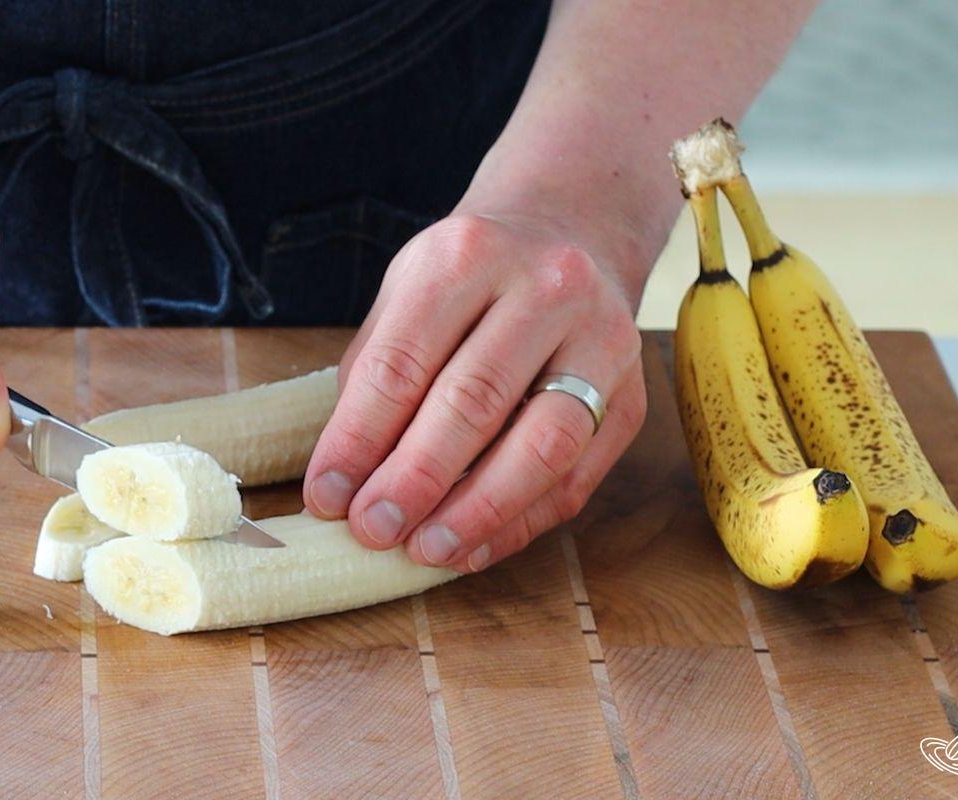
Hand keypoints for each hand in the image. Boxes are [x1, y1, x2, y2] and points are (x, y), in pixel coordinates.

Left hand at [303, 212, 646, 571]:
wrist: (574, 233)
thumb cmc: (474, 277)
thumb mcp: (410, 291)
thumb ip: (376, 374)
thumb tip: (343, 480)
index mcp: (469, 255)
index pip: (402, 362)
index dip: (358, 439)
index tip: (326, 496)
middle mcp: (546, 288)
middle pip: (473, 402)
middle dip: (414, 480)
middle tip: (372, 529)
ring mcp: (601, 340)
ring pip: (542, 444)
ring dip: (477, 511)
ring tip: (425, 550)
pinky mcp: (631, 395)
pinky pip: (577, 476)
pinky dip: (521, 522)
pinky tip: (474, 547)